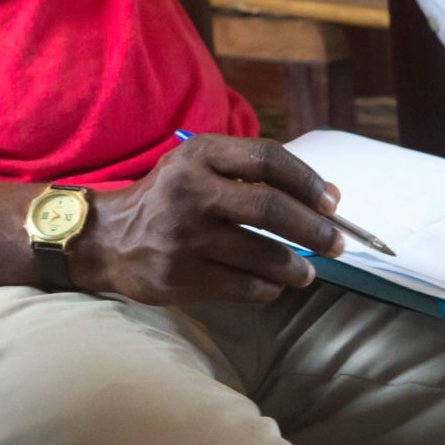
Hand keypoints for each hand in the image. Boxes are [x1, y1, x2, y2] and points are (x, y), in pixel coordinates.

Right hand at [73, 135, 346, 304]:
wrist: (106, 238)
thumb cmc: (167, 198)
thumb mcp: (196, 165)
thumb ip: (247, 172)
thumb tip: (322, 198)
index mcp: (199, 155)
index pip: (267, 159)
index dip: (307, 181)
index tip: (333, 202)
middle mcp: (191, 192)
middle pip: (269, 208)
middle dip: (314, 229)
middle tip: (338, 243)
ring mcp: (184, 237)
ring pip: (260, 255)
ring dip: (295, 267)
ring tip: (308, 272)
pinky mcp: (179, 277)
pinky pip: (242, 287)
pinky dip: (267, 288)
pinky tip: (273, 286)